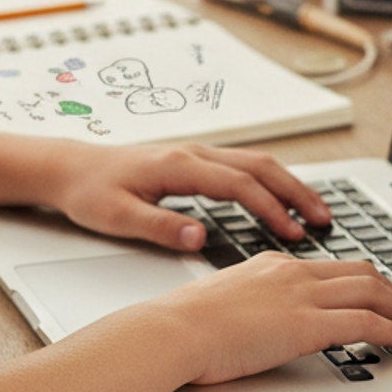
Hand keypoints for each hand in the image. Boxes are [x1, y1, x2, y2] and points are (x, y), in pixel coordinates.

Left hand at [41, 140, 330, 249]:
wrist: (68, 168)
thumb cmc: (89, 192)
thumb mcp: (118, 217)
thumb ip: (161, 227)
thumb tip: (200, 237)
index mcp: (179, 167)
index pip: (238, 185)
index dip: (270, 209)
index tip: (293, 233)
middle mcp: (193, 154)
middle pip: (260, 166)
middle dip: (296, 191)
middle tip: (324, 219)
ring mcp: (196, 154)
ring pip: (256, 162)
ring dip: (289, 185)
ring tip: (314, 212)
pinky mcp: (194, 162)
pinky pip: (243, 166)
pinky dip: (270, 182)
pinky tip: (281, 201)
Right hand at [149, 254, 391, 384]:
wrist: (169, 332)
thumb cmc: (179, 328)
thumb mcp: (218, 307)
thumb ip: (245, 311)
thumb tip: (251, 328)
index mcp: (271, 266)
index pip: (330, 268)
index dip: (361, 282)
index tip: (375, 296)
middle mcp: (292, 273)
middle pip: (362, 273)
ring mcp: (301, 296)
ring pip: (374, 292)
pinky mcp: (307, 324)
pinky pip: (368, 323)